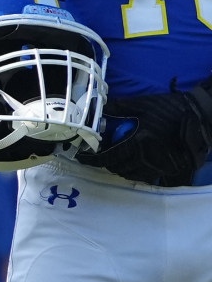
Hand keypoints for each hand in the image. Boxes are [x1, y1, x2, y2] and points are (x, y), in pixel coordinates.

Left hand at [76, 86, 211, 186]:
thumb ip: (116, 108)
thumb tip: (96, 112)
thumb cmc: (169, 108)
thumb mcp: (140, 104)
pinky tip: (133, 165)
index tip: (83, 158)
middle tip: (100, 155)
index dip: (92, 159)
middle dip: (106, 163)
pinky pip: (147, 176)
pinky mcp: (170, 168)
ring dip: (120, 168)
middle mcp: (148, 157)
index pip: (108, 157)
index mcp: (139, 141)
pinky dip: (136, 173)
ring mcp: (160, 165)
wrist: (199, 115)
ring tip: (115, 160)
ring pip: (131, 174)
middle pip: (118, 167)